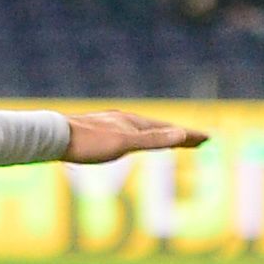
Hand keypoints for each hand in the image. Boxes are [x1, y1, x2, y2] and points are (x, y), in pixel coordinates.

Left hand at [62, 111, 207, 163]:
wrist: (54, 137)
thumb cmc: (88, 143)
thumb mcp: (124, 144)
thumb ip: (153, 140)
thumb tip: (182, 134)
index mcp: (134, 123)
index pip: (169, 131)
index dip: (189, 136)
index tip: (208, 139)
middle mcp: (125, 120)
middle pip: (159, 129)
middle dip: (180, 135)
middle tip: (200, 140)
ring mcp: (111, 124)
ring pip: (143, 130)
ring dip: (162, 135)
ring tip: (171, 139)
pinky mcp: (98, 131)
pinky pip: (128, 134)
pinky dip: (141, 138)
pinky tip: (132, 141)